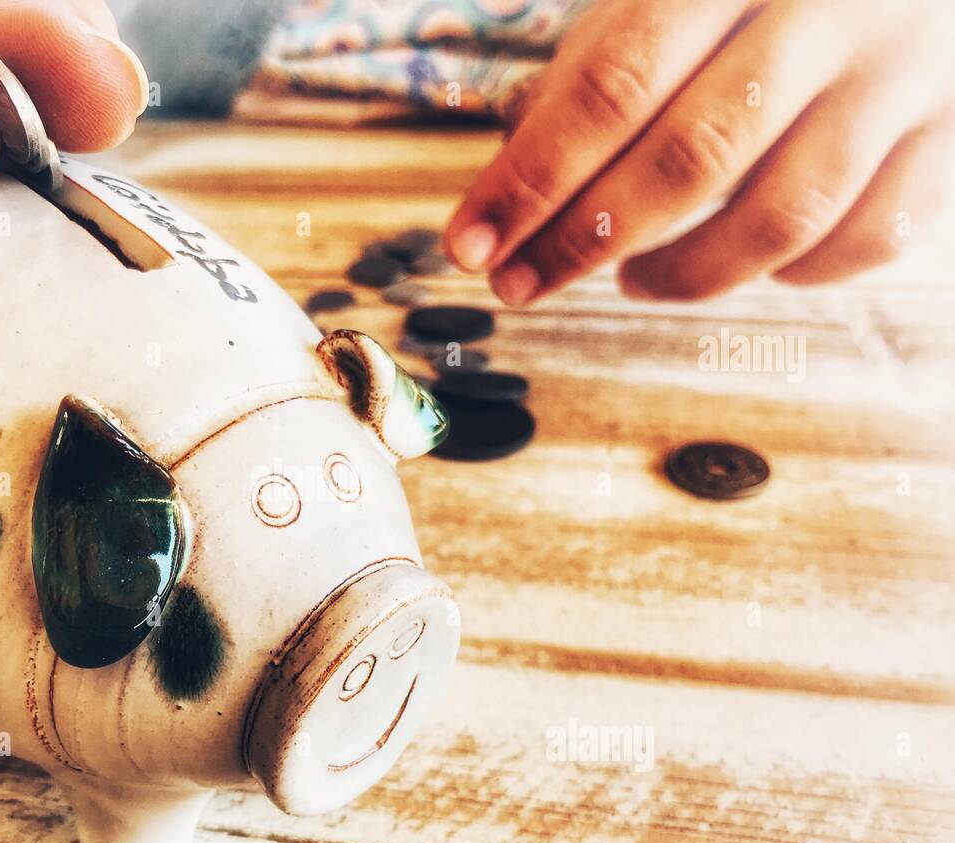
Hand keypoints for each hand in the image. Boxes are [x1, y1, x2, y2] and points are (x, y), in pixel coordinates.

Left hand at [444, 0, 954, 304]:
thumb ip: (596, 66)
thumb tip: (513, 182)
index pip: (613, 85)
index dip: (531, 178)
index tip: (468, 246)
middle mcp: (830, 8)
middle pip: (690, 156)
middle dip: (582, 239)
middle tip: (519, 284)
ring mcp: (904, 73)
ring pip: (784, 215)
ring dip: (686, 273)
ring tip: (630, 280)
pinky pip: (874, 236)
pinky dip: (797, 273)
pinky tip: (746, 266)